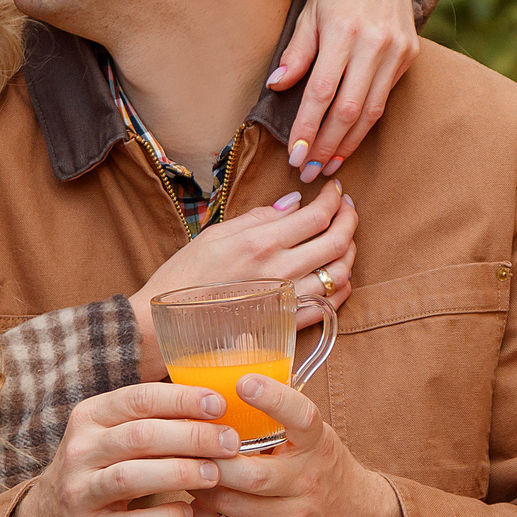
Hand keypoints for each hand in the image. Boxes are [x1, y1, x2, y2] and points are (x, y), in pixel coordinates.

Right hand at [2, 383, 247, 516]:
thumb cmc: (100, 471)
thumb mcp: (112, 435)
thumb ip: (152, 418)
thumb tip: (217, 401)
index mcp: (91, 417)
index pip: (139, 398)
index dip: (182, 399)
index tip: (220, 404)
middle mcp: (80, 450)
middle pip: (140, 435)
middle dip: (191, 436)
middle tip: (230, 443)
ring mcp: (80, 492)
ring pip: (131, 476)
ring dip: (179, 473)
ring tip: (214, 474)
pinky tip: (188, 513)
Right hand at [130, 184, 355, 372]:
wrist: (165, 326)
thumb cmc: (184, 277)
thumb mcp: (215, 235)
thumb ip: (259, 217)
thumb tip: (295, 202)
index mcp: (260, 243)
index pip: (317, 215)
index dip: (334, 198)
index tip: (336, 190)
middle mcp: (279, 272)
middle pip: (338, 241)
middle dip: (350, 218)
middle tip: (348, 207)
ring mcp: (286, 301)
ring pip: (340, 274)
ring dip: (350, 252)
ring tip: (344, 238)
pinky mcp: (287, 324)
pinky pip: (330, 305)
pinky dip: (342, 287)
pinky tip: (337, 274)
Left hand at [187, 374, 406, 516]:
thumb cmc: (322, 468)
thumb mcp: (313, 433)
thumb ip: (277, 396)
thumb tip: (243, 340)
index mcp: (319, 444)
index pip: (302, 417)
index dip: (274, 398)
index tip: (245, 381)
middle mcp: (310, 482)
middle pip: (251, 472)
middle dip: (211, 459)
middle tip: (185, 444)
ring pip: (233, 504)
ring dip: (200, 487)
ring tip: (184, 471)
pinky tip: (194, 506)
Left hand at [269, 0, 418, 180]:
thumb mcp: (307, 12)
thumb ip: (295, 52)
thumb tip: (276, 87)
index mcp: (343, 30)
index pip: (322, 90)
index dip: (308, 127)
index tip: (294, 154)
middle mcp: (374, 42)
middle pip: (349, 108)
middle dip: (327, 145)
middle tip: (308, 171)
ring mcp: (396, 50)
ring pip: (371, 111)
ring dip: (347, 144)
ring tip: (327, 166)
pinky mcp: (410, 55)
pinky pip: (384, 99)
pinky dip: (365, 127)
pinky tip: (348, 143)